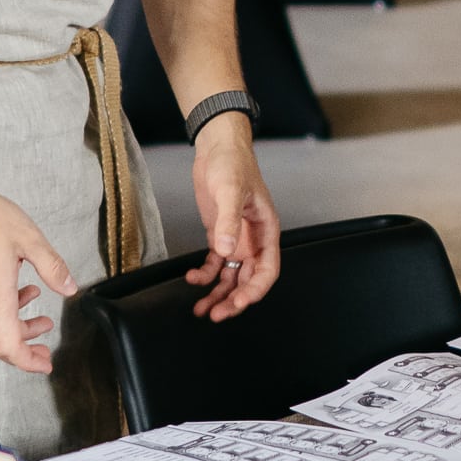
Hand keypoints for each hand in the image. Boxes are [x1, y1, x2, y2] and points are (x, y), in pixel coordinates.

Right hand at [0, 180, 76, 372]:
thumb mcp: (30, 239)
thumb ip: (52, 266)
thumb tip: (69, 288)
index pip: (8, 345)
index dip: (27, 361)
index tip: (44, 364)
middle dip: (24, 354)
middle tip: (44, 353)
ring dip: (20, 330)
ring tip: (42, 321)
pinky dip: (10, 310)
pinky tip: (25, 292)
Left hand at [187, 120, 282, 319]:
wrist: (216, 147)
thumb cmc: (233, 163)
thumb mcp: (230, 190)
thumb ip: (228, 222)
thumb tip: (225, 252)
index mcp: (266, 231)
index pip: (268, 270)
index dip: (255, 290)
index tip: (239, 303)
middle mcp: (253, 240)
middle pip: (248, 280)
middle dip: (234, 300)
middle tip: (216, 314)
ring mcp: (236, 239)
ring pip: (231, 277)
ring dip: (218, 295)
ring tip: (202, 310)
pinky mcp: (219, 235)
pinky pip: (214, 265)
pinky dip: (204, 275)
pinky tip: (191, 278)